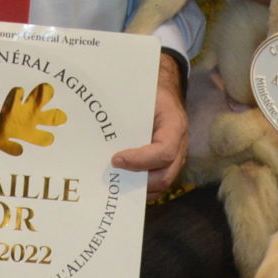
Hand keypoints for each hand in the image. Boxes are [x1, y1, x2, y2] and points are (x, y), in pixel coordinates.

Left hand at [111, 53, 188, 195]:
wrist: (162, 89)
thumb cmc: (149, 90)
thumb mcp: (142, 93)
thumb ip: (128, 110)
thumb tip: (97, 121)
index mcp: (174, 125)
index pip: (165, 151)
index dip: (141, 160)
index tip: (116, 159)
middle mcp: (180, 145)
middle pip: (165, 175)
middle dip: (138, 182)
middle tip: (113, 175)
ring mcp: (177, 156)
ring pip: (162, 183)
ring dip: (138, 189)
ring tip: (115, 184)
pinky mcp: (168, 163)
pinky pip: (157, 181)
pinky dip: (140, 188)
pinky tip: (121, 184)